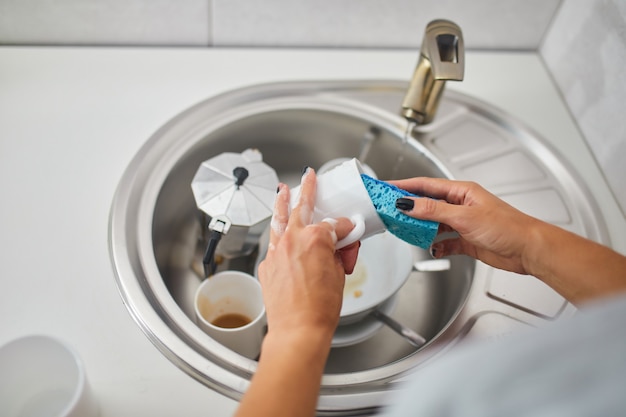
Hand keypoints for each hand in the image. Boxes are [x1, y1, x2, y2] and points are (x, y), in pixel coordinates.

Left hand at [258, 167, 359, 338]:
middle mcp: (293, 240)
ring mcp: (277, 251)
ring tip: (282, 190)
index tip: (349, 231)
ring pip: (279, 219)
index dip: (345, 228)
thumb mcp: (339, 275)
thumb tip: (338, 246)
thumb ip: (337, 254)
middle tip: (308, 177)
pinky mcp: (266, 264)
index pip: (335, 225)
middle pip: (301, 206)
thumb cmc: (320, 308)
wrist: (298, 330)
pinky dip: (279, 237)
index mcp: (316, 238)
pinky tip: (281, 234)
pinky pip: (273, 244)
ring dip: (282, 202)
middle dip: (306, 189)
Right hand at [391, 177, 625, 304]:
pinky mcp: (467, 240)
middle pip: (427, 204)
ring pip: (433, 223)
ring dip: (421, 229)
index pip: (426, 186)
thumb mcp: (464, 217)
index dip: (404, 186)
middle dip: (409, 209)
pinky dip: (436, 245)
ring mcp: (463, 223)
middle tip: (390, 212)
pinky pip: (444, 241)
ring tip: (406, 231)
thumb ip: (433, 211)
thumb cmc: (507, 228)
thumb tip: (409, 204)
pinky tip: (433, 248)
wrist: (528, 251)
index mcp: (461, 192)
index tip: (387, 188)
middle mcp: (461, 205)